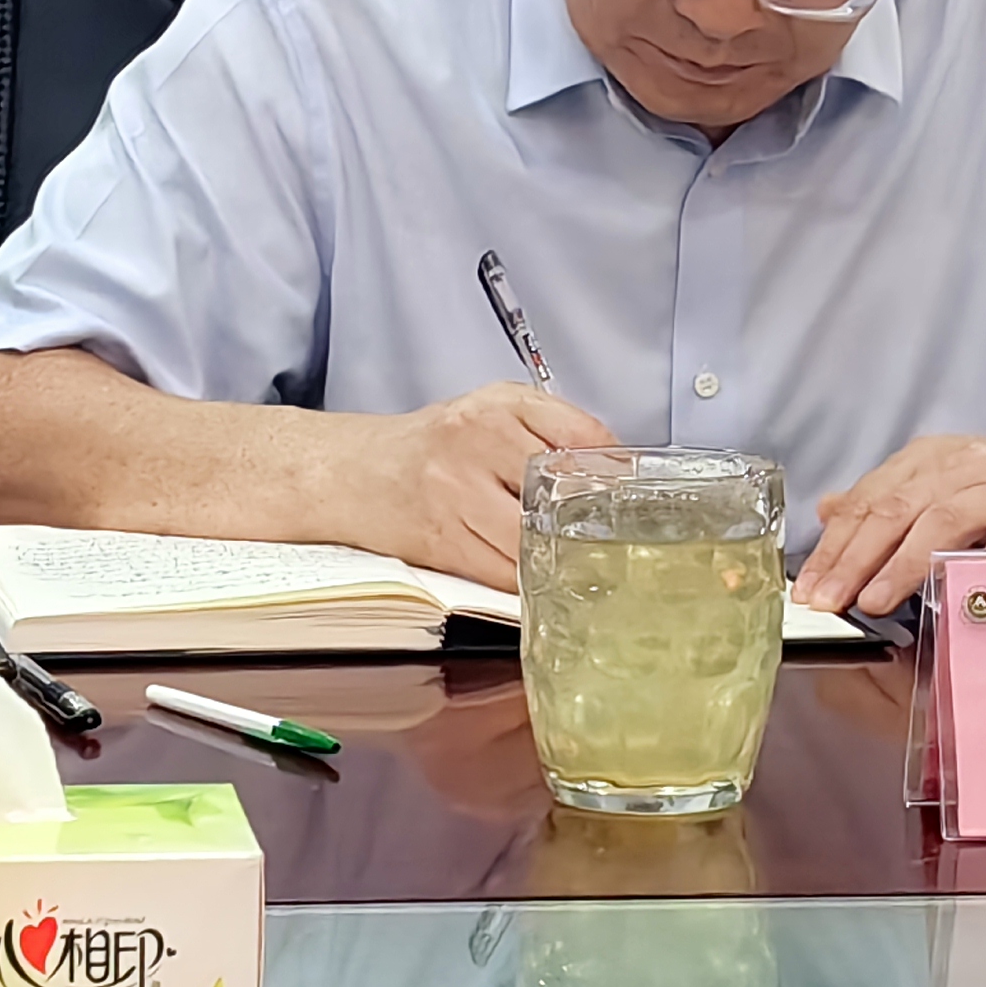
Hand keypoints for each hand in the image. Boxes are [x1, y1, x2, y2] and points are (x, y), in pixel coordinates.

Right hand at [337, 381, 614, 589]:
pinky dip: (527, 580)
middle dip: (590, 521)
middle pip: (561, 492)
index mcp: (498, 406)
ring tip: (578, 563)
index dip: (614, 472)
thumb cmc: (431, 446)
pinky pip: (504, 572)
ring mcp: (457, 494)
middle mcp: (476, 443)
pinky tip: (537, 576)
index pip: (581, 436)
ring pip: (535, 539)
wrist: (354, 472)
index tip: (631, 496)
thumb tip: (615, 467)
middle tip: (615, 539)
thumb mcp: (492, 411)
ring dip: (560, 557)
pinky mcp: (443, 541)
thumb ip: (551, 427)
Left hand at [796, 427, 985, 618]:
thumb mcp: (940, 478)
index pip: (870, 500)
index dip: (835, 544)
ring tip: (873, 602)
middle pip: (897, 509)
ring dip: (904, 563)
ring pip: (945, 522)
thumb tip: (827, 511)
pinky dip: (980, 567)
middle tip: (826, 600)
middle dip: (856, 558)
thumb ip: (885, 496)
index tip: (807, 586)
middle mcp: (962, 470)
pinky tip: (953, 596)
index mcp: (930, 460)